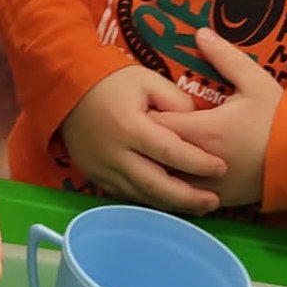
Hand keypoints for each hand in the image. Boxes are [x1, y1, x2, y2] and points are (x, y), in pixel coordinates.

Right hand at [60, 65, 227, 215]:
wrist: (65, 89)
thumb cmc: (110, 81)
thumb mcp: (147, 80)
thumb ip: (177, 102)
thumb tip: (198, 124)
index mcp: (130, 127)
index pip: (172, 152)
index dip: (199, 163)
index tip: (221, 167)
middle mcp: (114, 153)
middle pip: (157, 185)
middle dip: (188, 197)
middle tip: (213, 201)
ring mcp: (101, 169)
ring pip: (142, 196)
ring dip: (171, 204)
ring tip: (198, 206)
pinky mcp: (94, 176)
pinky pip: (126, 195)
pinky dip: (150, 200)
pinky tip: (168, 201)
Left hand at [153, 28, 282, 208]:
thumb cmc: (281, 119)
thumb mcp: (255, 81)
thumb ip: (224, 57)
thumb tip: (199, 33)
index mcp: (203, 131)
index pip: (154, 124)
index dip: (144, 114)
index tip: (144, 104)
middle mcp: (198, 163)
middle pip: (153, 154)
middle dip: (146, 139)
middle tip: (143, 124)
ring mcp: (207, 186)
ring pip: (164, 179)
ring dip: (157, 164)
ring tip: (153, 148)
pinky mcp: (217, 199)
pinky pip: (183, 196)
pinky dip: (173, 183)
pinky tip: (173, 169)